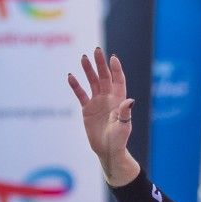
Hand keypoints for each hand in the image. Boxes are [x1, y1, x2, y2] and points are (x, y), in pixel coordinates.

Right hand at [67, 48, 138, 185]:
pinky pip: (81, 94)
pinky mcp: (87, 109)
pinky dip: (76, 86)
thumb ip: (125, 113)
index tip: (112, 58)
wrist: (108, 151)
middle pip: (104, 77)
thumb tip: (130, 100)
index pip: (118, 80)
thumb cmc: (119, 140)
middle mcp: (109, 98)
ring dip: (88, 70)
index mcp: (119, 100)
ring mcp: (97, 102)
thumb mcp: (123, 127)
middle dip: (100, 64)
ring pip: (92, 82)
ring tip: (83, 58)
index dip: (116, 69)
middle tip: (96, 50)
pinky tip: (70, 76)